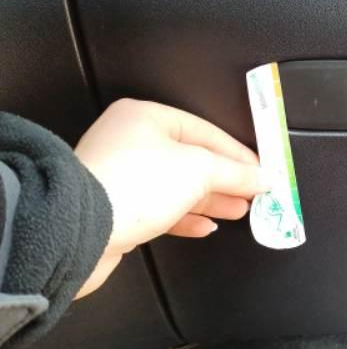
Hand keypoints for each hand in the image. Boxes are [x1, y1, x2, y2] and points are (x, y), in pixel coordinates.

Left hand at [73, 98, 267, 298]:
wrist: (80, 232)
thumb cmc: (134, 185)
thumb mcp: (198, 170)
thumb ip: (236, 172)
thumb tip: (263, 177)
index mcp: (145, 117)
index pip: (205, 131)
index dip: (238, 152)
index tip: (261, 170)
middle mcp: (130, 141)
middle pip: (192, 158)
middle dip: (226, 179)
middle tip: (253, 192)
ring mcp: (122, 175)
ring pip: (178, 185)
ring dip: (210, 199)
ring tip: (238, 210)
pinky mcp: (117, 208)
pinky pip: (161, 208)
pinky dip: (186, 216)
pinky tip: (206, 226)